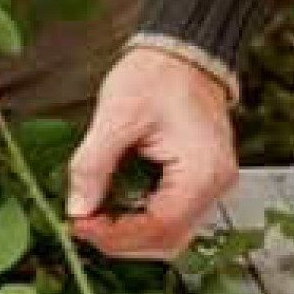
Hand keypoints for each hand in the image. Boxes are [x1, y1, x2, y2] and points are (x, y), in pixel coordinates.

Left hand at [67, 46, 238, 258]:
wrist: (183, 52)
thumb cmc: (158, 74)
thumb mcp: (116, 115)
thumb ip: (92, 166)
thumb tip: (77, 210)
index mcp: (203, 170)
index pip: (159, 227)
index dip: (115, 236)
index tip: (80, 225)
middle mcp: (215, 185)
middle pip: (166, 242)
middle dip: (120, 241)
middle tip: (84, 225)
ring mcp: (210, 187)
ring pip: (168, 238)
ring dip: (129, 237)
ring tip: (96, 220)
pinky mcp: (199, 185)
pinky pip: (170, 221)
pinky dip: (139, 224)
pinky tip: (114, 211)